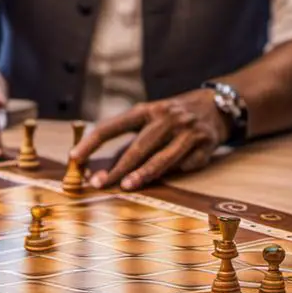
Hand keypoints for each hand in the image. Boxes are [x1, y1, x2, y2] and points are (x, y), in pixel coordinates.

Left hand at [69, 90, 228, 190]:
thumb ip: (128, 142)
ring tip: (125, 186)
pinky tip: (167, 179)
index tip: (75, 158)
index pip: (112, 126)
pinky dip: (175, 172)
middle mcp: (167, 117)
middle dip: (117, 167)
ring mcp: (187, 131)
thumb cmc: (171, 119)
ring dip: (143, 174)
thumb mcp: (149, 120)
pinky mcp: (205, 145)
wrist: (216, 106)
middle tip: (98, 184)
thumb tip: (99, 171)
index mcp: (146, 110)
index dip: (92, 142)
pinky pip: (186, 164)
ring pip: (162, 157)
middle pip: (138, 146)